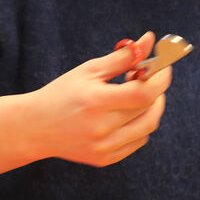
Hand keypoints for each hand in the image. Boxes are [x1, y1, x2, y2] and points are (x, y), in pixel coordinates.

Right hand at [30, 32, 172, 166]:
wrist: (35, 127)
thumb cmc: (62, 93)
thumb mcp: (89, 71)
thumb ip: (122, 58)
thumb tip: (148, 40)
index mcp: (96, 101)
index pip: (144, 93)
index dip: (160, 78)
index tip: (164, 66)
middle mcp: (101, 128)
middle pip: (149, 110)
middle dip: (157, 91)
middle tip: (148, 78)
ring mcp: (103, 147)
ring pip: (147, 127)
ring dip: (152, 108)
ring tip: (137, 95)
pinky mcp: (104, 159)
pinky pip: (137, 142)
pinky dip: (140, 126)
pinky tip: (127, 115)